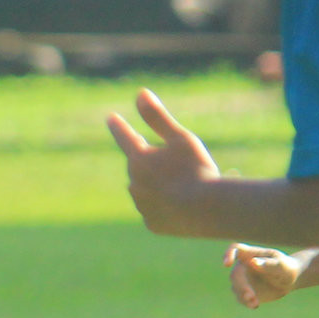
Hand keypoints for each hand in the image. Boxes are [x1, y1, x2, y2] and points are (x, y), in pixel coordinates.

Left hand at [106, 89, 225, 235]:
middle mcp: (133, 182)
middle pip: (141, 167)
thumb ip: (157, 117)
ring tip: (188, 190)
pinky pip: (158, 211)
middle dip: (156, 165)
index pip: (125, 138)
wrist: (207, 210)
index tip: (111, 118)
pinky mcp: (152, 224)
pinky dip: (168, 207)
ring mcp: (142, 205)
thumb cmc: (196, 170)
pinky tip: (184, 208)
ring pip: (148, 190)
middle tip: (183, 168)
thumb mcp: (180, 138)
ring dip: (162, 187)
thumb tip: (140, 93)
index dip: (119, 127)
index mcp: (139, 159)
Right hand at [225, 244, 302, 307]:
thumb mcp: (281, 265)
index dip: (228, 255)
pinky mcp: (245, 292)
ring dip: (244, 296)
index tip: (227, 264)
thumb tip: (253, 262)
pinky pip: (241, 298)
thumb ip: (268, 264)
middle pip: (235, 275)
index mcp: (250, 255)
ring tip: (255, 303)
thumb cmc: (286, 267)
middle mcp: (243, 266)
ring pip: (236, 288)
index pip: (235, 249)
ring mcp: (243, 280)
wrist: (289, 280)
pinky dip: (246, 303)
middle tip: (251, 296)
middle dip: (242, 286)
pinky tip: (255, 305)